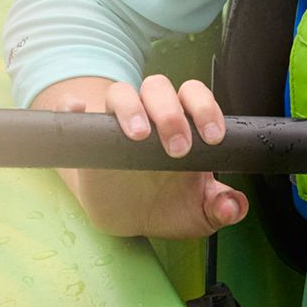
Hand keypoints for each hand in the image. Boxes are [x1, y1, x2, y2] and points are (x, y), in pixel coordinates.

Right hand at [35, 74, 249, 239]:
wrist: (127, 219)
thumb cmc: (168, 205)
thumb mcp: (199, 213)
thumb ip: (221, 208)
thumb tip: (234, 207)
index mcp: (184, 123)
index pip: (195, 96)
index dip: (206, 109)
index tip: (212, 138)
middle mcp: (149, 115)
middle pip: (158, 88)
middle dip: (170, 112)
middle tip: (178, 149)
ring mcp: (115, 123)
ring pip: (120, 92)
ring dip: (130, 107)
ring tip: (139, 136)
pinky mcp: (86, 137)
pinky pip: (72, 109)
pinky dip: (72, 106)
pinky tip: (77, 110)